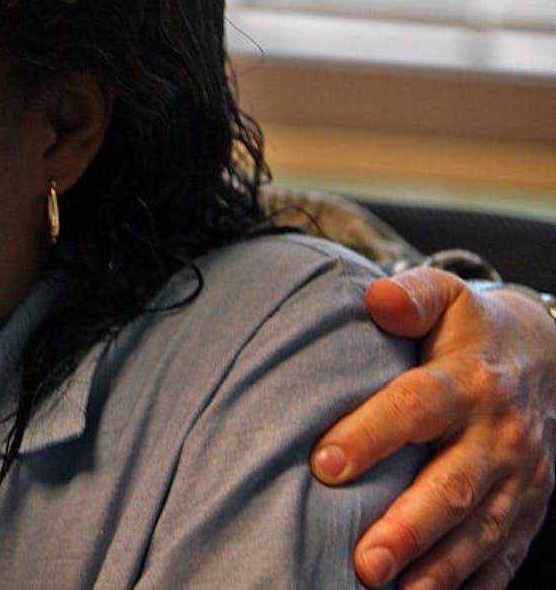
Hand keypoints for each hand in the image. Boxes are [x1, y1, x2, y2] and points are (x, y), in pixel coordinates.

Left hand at [311, 268, 555, 587]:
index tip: (323, 463)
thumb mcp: (444, 297)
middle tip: (363, 563)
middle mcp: (497, 434)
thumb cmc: (468, 329)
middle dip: (408, 528)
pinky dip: (476, 583)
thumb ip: (410, 296)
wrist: (545, 356)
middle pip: (451, 485)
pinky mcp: (528, 507)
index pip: (415, 408)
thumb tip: (377, 298)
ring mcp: (519, 477)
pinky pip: (505, 553)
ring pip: (480, 530)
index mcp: (467, 381)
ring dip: (438, 568)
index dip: (370, 435)